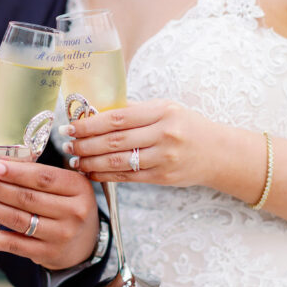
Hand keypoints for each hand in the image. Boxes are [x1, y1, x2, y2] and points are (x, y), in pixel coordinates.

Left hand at [0, 159, 99, 269]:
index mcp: (78, 187)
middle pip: (28, 198)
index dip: (17, 172)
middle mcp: (73, 212)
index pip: (44, 178)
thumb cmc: (69, 203)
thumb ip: (34, 171)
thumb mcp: (64, 183)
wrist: (86, 241)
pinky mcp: (45, 254)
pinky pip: (12, 244)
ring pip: (18, 220)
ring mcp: (60, 235)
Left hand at [63, 99, 217, 186]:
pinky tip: (91, 173)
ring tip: (74, 160)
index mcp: (162, 111)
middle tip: (67, 144)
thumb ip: (135, 110)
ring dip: (92, 162)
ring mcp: (164, 158)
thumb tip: (98, 110)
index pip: (118, 118)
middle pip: (115, 141)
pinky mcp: (163, 177)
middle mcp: (164, 134)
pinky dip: (106, 175)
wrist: (219, 152)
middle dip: (86, 144)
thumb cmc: (188, 125)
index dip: (91, 124)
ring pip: (119, 162)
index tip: (72, 126)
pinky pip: (129, 177)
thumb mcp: (166, 108)